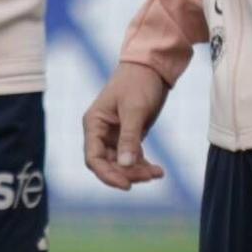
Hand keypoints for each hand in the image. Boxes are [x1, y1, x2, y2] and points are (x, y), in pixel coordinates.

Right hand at [82, 62, 170, 190]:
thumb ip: (129, 137)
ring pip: (121, 163)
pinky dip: (143, 165)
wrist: (153, 66)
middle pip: (108, 164)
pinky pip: (133, 157)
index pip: (93, 158)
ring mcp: (115, 135)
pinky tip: (158, 171)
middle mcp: (101, 132)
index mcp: (94, 124)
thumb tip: (125, 166)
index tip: (127, 184)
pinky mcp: (129, 135)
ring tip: (157, 174)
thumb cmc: (138, 82)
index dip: (107, 174)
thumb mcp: (134, 109)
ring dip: (137, 172)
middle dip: (127, 173)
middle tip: (148, 176)